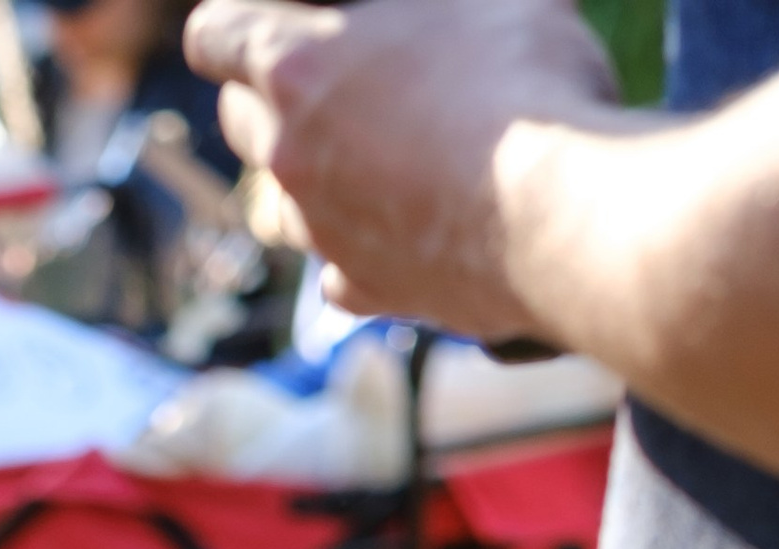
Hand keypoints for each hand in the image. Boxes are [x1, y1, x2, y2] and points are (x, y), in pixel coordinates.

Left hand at [183, 0, 619, 345]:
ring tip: (360, 155)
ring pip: (274, 201)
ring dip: (303, 177)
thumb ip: (427, 0)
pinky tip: (397, 226)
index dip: (233, 23)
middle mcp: (290, 155)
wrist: (564, 216)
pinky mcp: (364, 290)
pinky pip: (331, 269)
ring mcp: (321, 232)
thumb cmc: (525, 87)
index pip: (214, 36)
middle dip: (266, 97)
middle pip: (238, 121)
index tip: (261, 20)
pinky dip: (352, 247)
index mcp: (297, 66)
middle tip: (324, 83)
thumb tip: (428, 8)